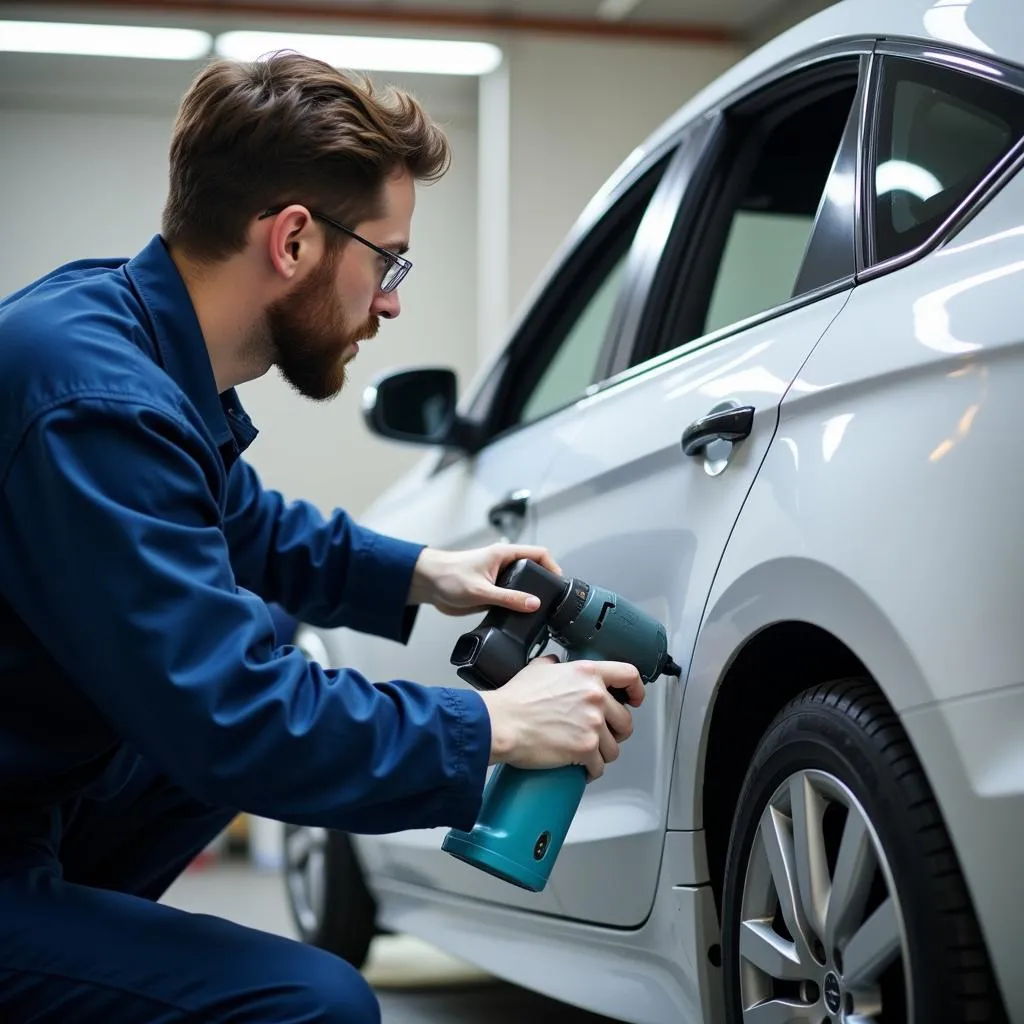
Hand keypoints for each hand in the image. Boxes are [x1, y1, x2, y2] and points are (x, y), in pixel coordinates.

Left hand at [407, 543, 562, 615]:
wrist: (427, 583)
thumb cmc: (448, 576)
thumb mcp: (481, 590)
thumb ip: (508, 598)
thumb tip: (534, 604)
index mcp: (504, 554)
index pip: (539, 554)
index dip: (553, 567)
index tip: (559, 584)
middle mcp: (504, 565)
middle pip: (535, 571)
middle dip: (545, 584)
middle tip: (553, 602)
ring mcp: (499, 579)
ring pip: (524, 586)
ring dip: (531, 597)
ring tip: (542, 613)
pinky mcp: (492, 593)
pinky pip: (511, 598)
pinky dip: (518, 606)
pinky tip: (522, 618)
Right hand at [478, 655, 644, 781]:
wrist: (502, 723)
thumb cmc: (515, 699)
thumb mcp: (537, 669)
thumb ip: (553, 664)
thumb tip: (555, 664)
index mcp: (587, 674)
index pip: (629, 675)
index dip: (636, 689)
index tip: (635, 699)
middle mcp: (595, 697)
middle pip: (625, 720)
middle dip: (615, 731)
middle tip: (600, 734)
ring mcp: (593, 724)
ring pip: (614, 747)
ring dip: (602, 753)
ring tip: (587, 754)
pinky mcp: (586, 749)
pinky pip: (599, 766)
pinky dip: (591, 770)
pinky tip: (581, 769)